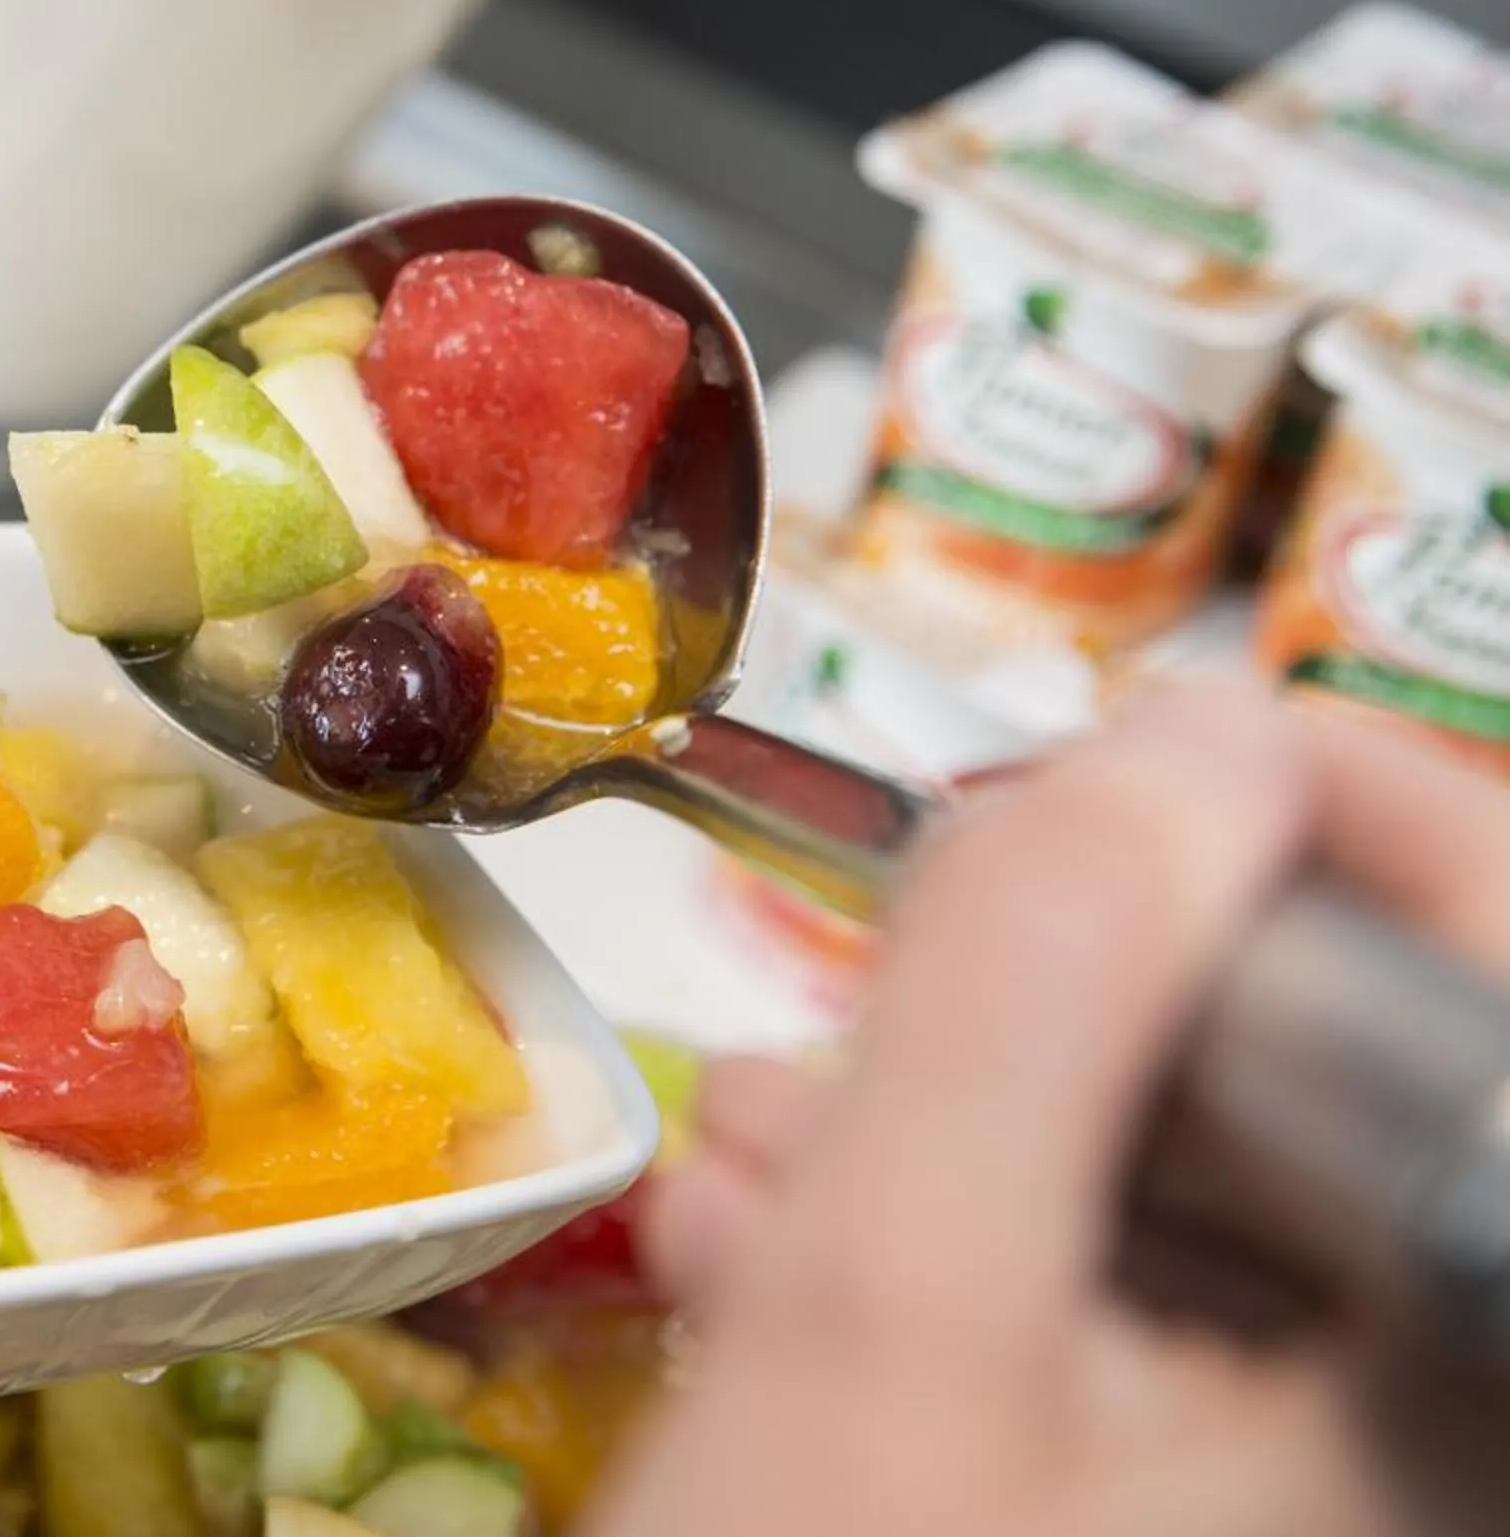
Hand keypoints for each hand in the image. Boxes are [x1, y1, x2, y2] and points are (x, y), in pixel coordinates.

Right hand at [598, 683, 1509, 1536]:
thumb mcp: (888, 1319)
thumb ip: (1036, 998)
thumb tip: (1190, 728)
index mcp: (1463, 1350)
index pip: (1493, 967)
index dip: (1336, 806)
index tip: (1125, 749)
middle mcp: (1443, 1417)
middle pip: (1326, 1073)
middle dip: (1065, 986)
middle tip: (870, 973)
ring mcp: (1329, 1480)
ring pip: (1208, 1204)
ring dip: (966, 1118)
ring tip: (751, 1125)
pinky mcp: (1203, 1511)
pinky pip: (1139, 1331)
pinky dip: (962, 1261)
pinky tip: (773, 1258)